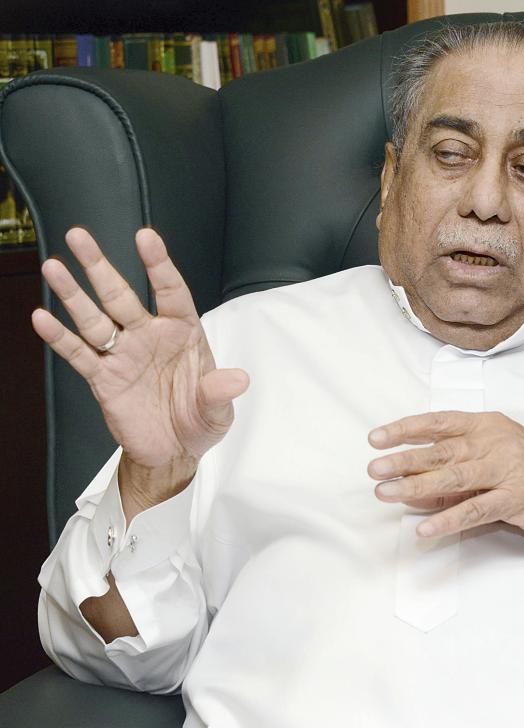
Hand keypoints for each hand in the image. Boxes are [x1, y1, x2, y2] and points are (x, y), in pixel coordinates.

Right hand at [31, 227, 248, 513]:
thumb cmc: (199, 421)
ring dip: (73, 294)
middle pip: (121, 295)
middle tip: (79, 235)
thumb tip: (238, 380)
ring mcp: (123, 354)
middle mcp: (149, 336)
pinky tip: (42, 318)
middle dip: (100, 266)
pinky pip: (79, 354)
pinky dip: (59, 338)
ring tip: (54, 267)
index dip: (158, 265)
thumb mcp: (218, 410)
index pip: (171, 291)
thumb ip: (221, 392)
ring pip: (94, 318)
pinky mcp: (103, 378)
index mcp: (183, 332)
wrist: (173, 452)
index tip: (145, 237)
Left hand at [367, 411, 523, 549]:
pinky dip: (447, 519)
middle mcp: (496, 442)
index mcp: (489, 425)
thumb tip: (413, 486)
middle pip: (441, 449)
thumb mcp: (497, 461)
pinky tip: (424, 530)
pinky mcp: (517, 499)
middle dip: (403, 459)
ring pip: (453, 477)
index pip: (439, 422)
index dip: (406, 429)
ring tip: (385, 494)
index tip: (376, 438)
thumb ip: (459, 471)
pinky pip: (476, 510)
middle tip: (373, 468)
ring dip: (415, 486)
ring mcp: (508, 469)